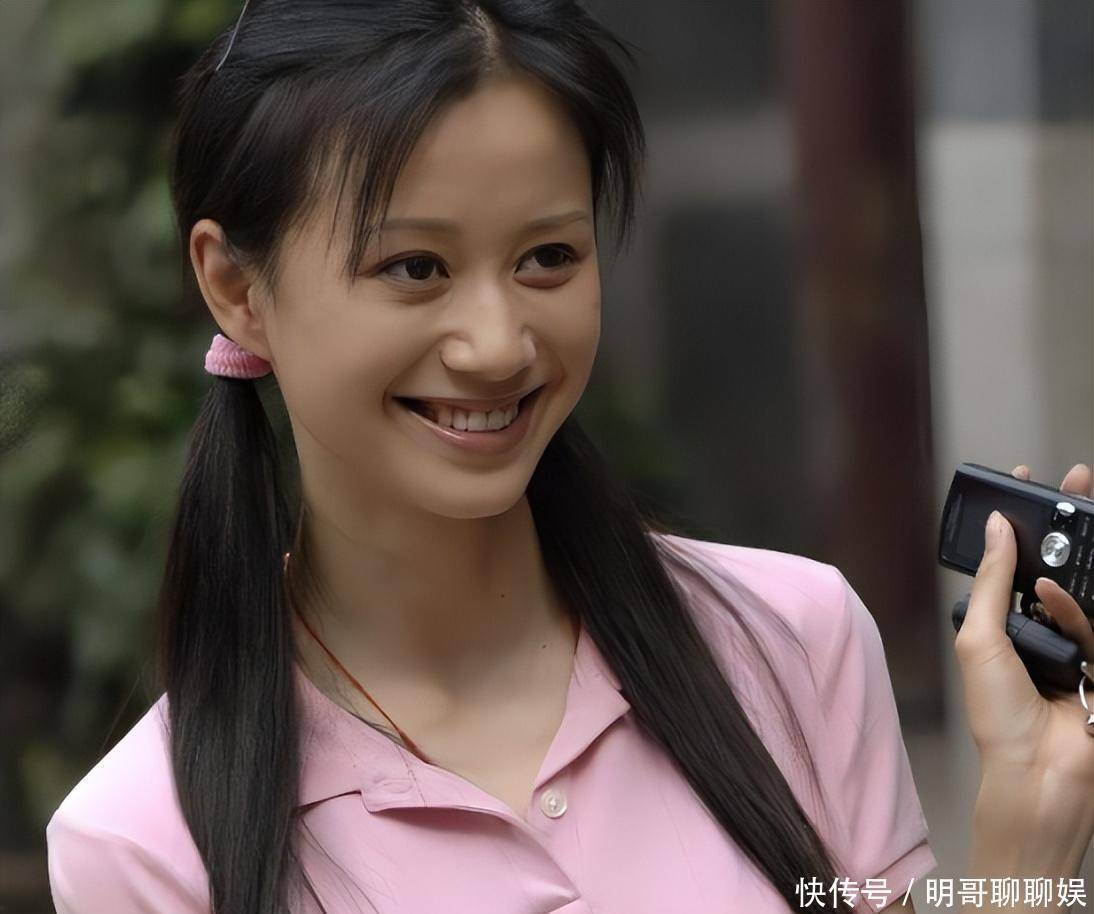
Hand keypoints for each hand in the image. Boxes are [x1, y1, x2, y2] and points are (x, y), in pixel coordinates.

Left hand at [954, 462, 1093, 791]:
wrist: (1037, 773)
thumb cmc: (997, 714)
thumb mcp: (979, 638)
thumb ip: (990, 582)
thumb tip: (994, 526)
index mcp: (1006, 623)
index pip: (1016, 562)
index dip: (1022, 524)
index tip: (1024, 483)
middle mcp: (1042, 629)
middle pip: (1060, 565)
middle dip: (1069, 524)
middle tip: (1077, 481)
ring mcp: (1076, 646)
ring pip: (1084, 589)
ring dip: (1073, 561)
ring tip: (1067, 527)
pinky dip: (1073, 609)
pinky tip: (1052, 596)